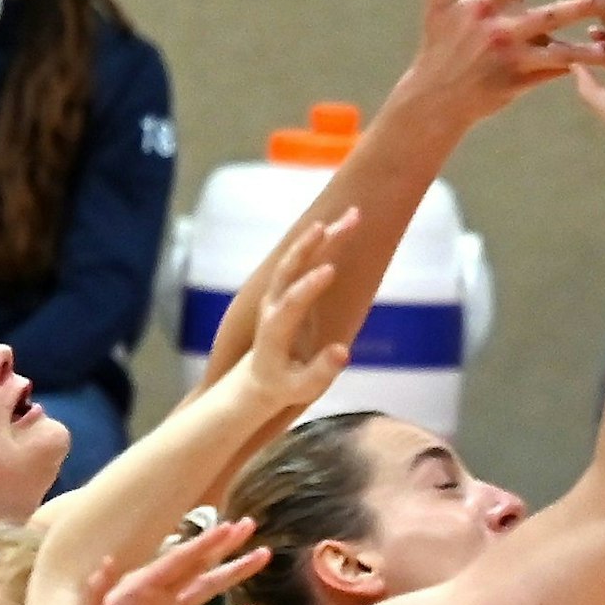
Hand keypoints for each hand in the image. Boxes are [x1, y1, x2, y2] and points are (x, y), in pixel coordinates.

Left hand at [41, 517, 270, 604]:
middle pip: (198, 566)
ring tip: (260, 557)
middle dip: (224, 547)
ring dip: (232, 575)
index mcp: (141, 585)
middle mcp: (159, 596)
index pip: (179, 559)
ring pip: (207, 591)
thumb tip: (107, 561)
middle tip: (250, 526)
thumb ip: (96, 590)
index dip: (204, 543)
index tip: (229, 527)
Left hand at [241, 217, 354, 409]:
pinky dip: (318, 241)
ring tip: (346, 215)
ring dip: (318, 236)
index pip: (290, 303)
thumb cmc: (284, 385)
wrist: (257, 378)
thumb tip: (342, 351)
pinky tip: (339, 223)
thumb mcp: (302, 388)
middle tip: (343, 225)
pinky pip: (299, 259)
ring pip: (293, 258)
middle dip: (315, 245)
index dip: (308, 286)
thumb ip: (321, 371)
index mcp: (274, 330)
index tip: (330, 269)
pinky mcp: (284, 289)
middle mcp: (272, 305)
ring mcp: (276, 294)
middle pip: (289, 269)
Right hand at [393, 0, 604, 124]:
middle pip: (552, 15)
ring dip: (593, 49)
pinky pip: (557, 74)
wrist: (434, 99)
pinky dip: (581, 69)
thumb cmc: (438, 48)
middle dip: (584, 6)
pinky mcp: (520, 84)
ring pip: (563, 53)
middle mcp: (504, 31)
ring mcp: (514, 59)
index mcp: (488, 6)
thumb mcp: (437, 6)